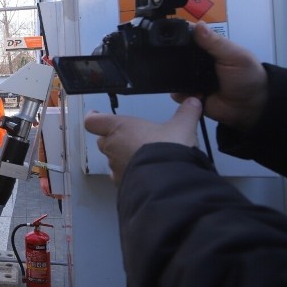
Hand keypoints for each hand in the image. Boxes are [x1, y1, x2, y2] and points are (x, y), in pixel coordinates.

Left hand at [85, 97, 201, 184]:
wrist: (169, 180)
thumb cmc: (167, 149)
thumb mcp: (182, 126)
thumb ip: (186, 112)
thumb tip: (194, 102)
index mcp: (119, 128)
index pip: (93, 121)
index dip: (94, 118)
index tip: (96, 115)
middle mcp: (112, 147)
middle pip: (103, 141)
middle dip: (114, 139)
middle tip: (131, 138)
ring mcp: (115, 167)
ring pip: (112, 160)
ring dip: (122, 157)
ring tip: (142, 157)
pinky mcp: (122, 184)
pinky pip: (121, 177)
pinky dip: (129, 174)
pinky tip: (145, 173)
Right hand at [174, 22, 266, 131]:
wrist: (250, 106)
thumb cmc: (246, 76)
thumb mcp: (235, 55)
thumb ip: (216, 42)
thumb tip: (198, 24)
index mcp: (206, 47)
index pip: (187, 36)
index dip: (175, 33)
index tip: (163, 33)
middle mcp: (195, 61)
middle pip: (174, 55)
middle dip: (169, 57)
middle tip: (171, 61)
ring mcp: (190, 78)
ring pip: (172, 74)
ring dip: (175, 77)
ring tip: (186, 82)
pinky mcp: (188, 94)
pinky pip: (175, 93)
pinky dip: (179, 93)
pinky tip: (192, 94)